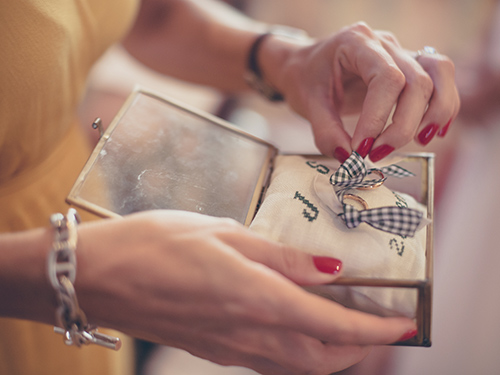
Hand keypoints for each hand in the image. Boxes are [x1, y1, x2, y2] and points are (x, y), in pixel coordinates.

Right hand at [75, 210, 415, 374]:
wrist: (99, 278)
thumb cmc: (155, 245)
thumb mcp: (224, 234)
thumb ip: (281, 256)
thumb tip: (329, 268)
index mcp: (257, 298)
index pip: (334, 325)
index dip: (376, 329)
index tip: (405, 324)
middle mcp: (249, 333)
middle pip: (324, 359)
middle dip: (362, 349)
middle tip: (383, 326)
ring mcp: (230, 348)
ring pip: (301, 366)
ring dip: (334, 354)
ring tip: (350, 328)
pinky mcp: (214, 349)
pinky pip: (272, 362)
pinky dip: (301, 353)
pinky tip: (301, 330)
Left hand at [262, 22, 459, 161]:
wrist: (306, 66)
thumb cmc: (306, 79)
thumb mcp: (307, 103)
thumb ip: (325, 131)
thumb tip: (348, 158)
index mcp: (357, 42)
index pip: (386, 79)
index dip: (378, 118)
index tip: (361, 148)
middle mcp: (385, 43)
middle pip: (416, 81)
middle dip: (402, 125)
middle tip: (377, 154)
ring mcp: (401, 53)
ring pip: (438, 75)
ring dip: (434, 114)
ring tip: (417, 142)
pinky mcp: (410, 68)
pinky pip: (440, 80)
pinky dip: (443, 107)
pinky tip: (432, 132)